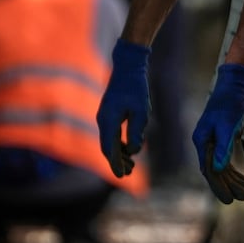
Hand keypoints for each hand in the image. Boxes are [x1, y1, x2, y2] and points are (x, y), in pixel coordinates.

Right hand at [96, 40, 150, 177]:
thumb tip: (133, 150)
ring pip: (109, 141)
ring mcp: (104, 117)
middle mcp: (102, 120)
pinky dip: (118, 144)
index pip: (109, 148)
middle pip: (107, 147)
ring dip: (118, 154)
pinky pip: (111, 134)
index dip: (115, 163)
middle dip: (117, 161)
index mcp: (108, 120)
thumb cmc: (135, 87)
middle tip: (128, 173)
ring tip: (131, 165)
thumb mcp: (141, 111)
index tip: (121, 176)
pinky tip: (128, 150)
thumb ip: (136, 131)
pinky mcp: (108, 114)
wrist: (127, 67)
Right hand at [191, 63, 243, 203]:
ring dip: (235, 182)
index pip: (209, 170)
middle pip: (216, 172)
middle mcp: (205, 145)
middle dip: (230, 186)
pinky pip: (227, 163)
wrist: (234, 87)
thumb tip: (219, 170)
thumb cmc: (230, 104)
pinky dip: (236, 173)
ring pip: (223, 169)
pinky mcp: (222, 142)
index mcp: (202, 141)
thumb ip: (223, 147)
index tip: (230, 200)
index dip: (219, 187)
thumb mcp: (228, 126)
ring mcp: (213, 144)